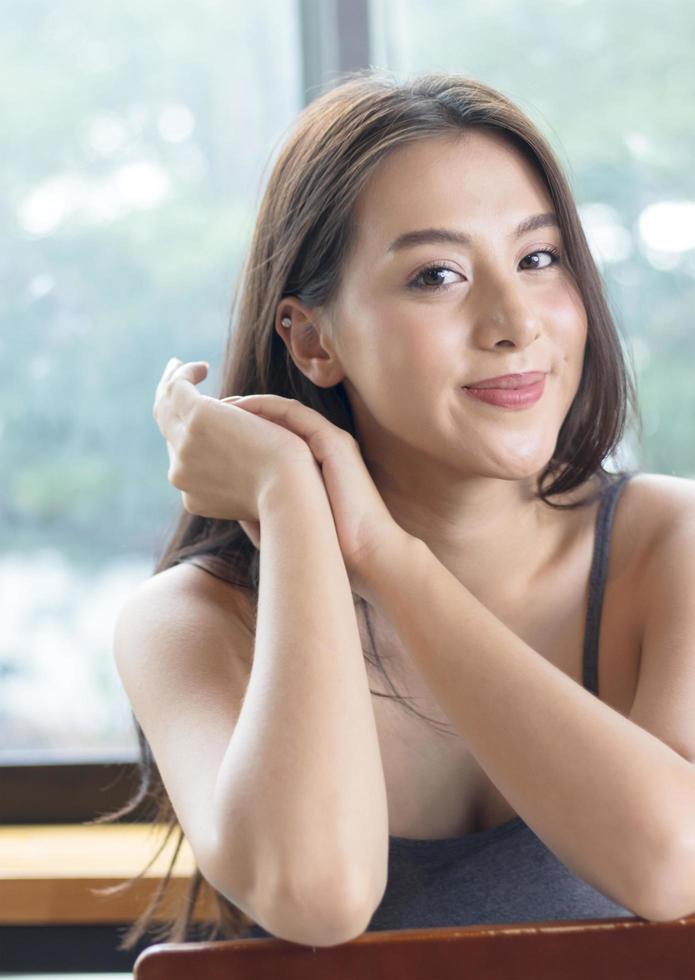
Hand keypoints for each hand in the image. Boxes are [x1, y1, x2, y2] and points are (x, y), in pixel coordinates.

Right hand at [152, 360, 318, 537]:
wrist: (291, 492)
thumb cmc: (291, 494)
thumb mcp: (262, 493)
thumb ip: (243, 481)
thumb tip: (242, 461)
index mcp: (195, 497)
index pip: (183, 457)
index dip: (187, 434)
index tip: (198, 417)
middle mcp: (181, 475)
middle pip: (167, 431)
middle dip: (169, 404)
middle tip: (177, 378)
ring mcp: (184, 447)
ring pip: (166, 407)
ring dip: (174, 382)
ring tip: (182, 366)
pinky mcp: (197, 419)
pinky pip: (179, 389)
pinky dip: (186, 374)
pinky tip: (201, 368)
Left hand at [224, 393, 404, 601]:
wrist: (364, 560)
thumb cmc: (323, 552)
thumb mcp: (278, 522)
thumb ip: (255, 504)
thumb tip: (221, 492)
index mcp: (307, 468)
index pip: (266, 439)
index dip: (235, 432)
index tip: (204, 432)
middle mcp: (319, 451)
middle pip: (272, 421)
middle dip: (237, 413)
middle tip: (203, 409)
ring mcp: (330, 444)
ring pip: (281, 412)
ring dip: (248, 405)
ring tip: (217, 405)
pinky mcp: (335, 443)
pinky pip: (294, 414)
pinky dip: (265, 408)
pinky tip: (238, 409)